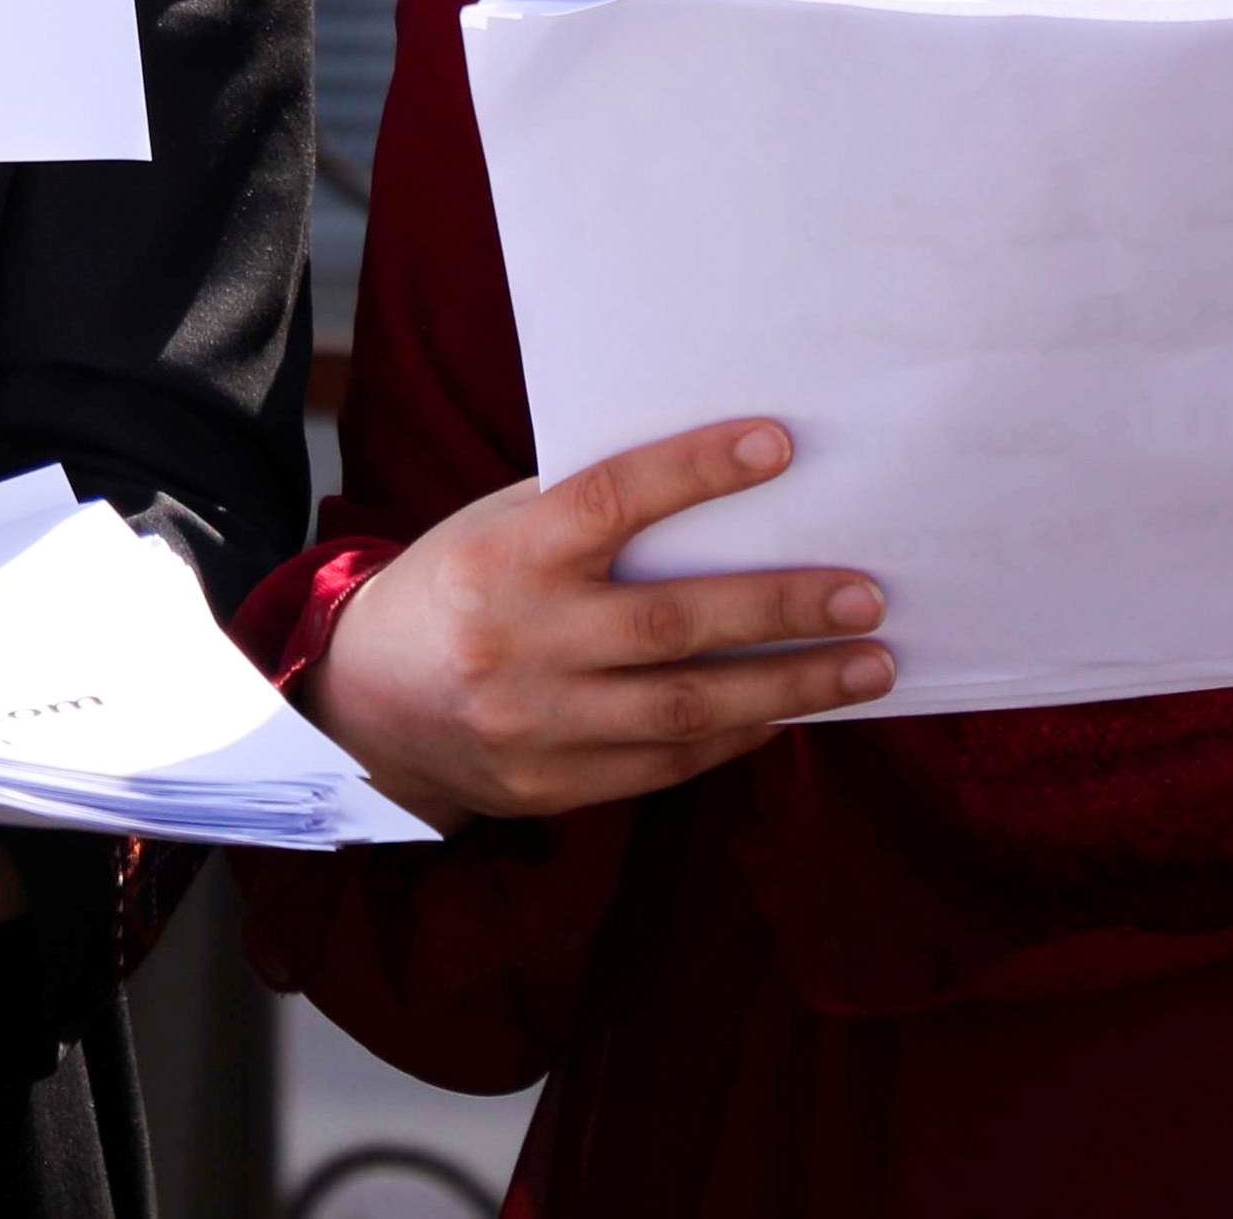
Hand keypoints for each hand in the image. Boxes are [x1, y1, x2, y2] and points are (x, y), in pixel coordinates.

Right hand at [301, 420, 889, 830]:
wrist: (363, 702)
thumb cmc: (456, 587)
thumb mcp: (496, 528)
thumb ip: (583, 513)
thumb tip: (719, 493)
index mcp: (501, 555)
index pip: (607, 501)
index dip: (694, 472)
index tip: (780, 447)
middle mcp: (518, 641)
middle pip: (672, 623)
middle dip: (781, 608)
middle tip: (867, 594)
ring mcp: (536, 723)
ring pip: (687, 708)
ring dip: (791, 686)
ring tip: (869, 665)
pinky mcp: (553, 785)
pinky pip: (669, 764)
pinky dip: (738, 735)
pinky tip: (790, 710)